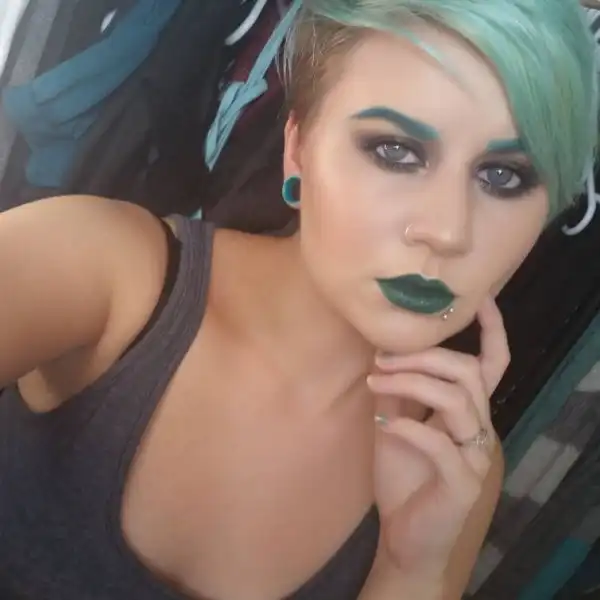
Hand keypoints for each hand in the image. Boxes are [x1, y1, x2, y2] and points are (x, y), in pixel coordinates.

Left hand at [366, 297, 508, 578]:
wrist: (405, 536)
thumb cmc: (404, 477)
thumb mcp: (394, 423)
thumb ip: (396, 390)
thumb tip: (382, 351)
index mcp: (467, 411)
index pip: (492, 365)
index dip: (493, 331)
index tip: (481, 298)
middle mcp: (479, 428)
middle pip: (468, 372)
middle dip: (424, 356)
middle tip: (383, 357)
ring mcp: (474, 456)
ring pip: (457, 400)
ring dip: (412, 383)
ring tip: (376, 381)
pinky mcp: (462, 483)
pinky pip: (441, 444)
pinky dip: (409, 427)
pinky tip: (384, 425)